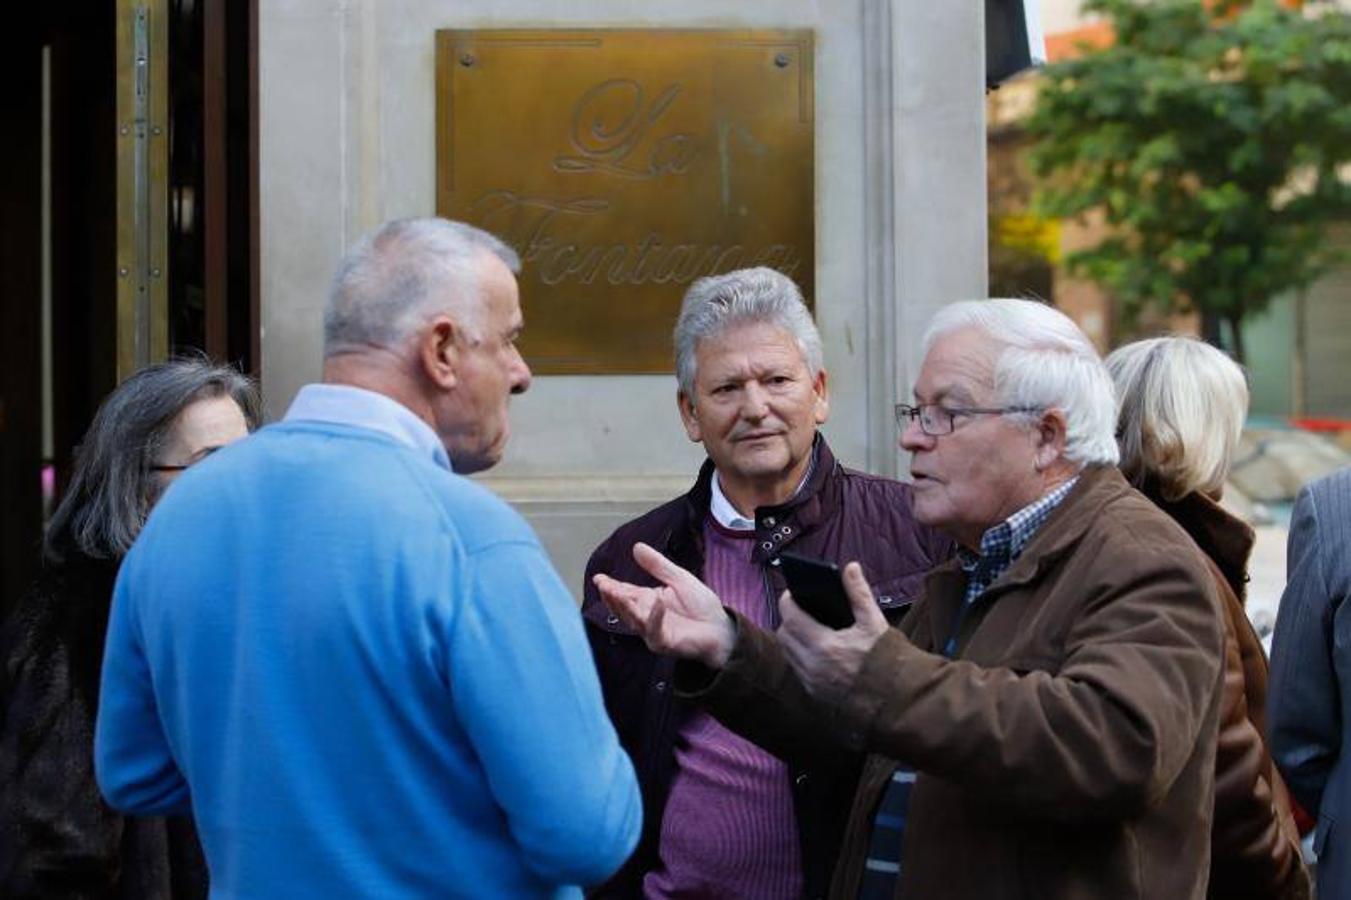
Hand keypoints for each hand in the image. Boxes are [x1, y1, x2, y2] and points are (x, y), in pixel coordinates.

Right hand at [592, 542, 736, 668]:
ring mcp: (652, 631)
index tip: (599, 577)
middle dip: (612, 596)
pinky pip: (655, 630)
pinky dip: (655, 616)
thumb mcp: (679, 579)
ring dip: (625, 606)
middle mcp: (645, 617)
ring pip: (633, 619)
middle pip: (623, 607)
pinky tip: (656, 601)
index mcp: (647, 601)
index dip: (611, 586)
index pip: (625, 592)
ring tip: (617, 591)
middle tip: (603, 585)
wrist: (720, 628)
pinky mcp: (664, 642)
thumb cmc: (701, 606)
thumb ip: (658, 565)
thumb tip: (637, 547)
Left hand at [777, 561, 889, 705]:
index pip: (790, 618)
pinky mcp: (817, 694)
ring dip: (793, 640)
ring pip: (788, 655)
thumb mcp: (874, 622)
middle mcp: (813, 666)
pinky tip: (817, 650)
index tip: (792, 593)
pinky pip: (798, 671)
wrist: (899, 699)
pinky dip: (801, 658)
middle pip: (784, 636)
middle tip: (801, 610)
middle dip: (788, 620)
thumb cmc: (888, 660)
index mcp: (824, 646)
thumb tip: (850, 568)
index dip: (788, 601)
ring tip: (808, 628)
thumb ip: (859, 593)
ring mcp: (813, 683)